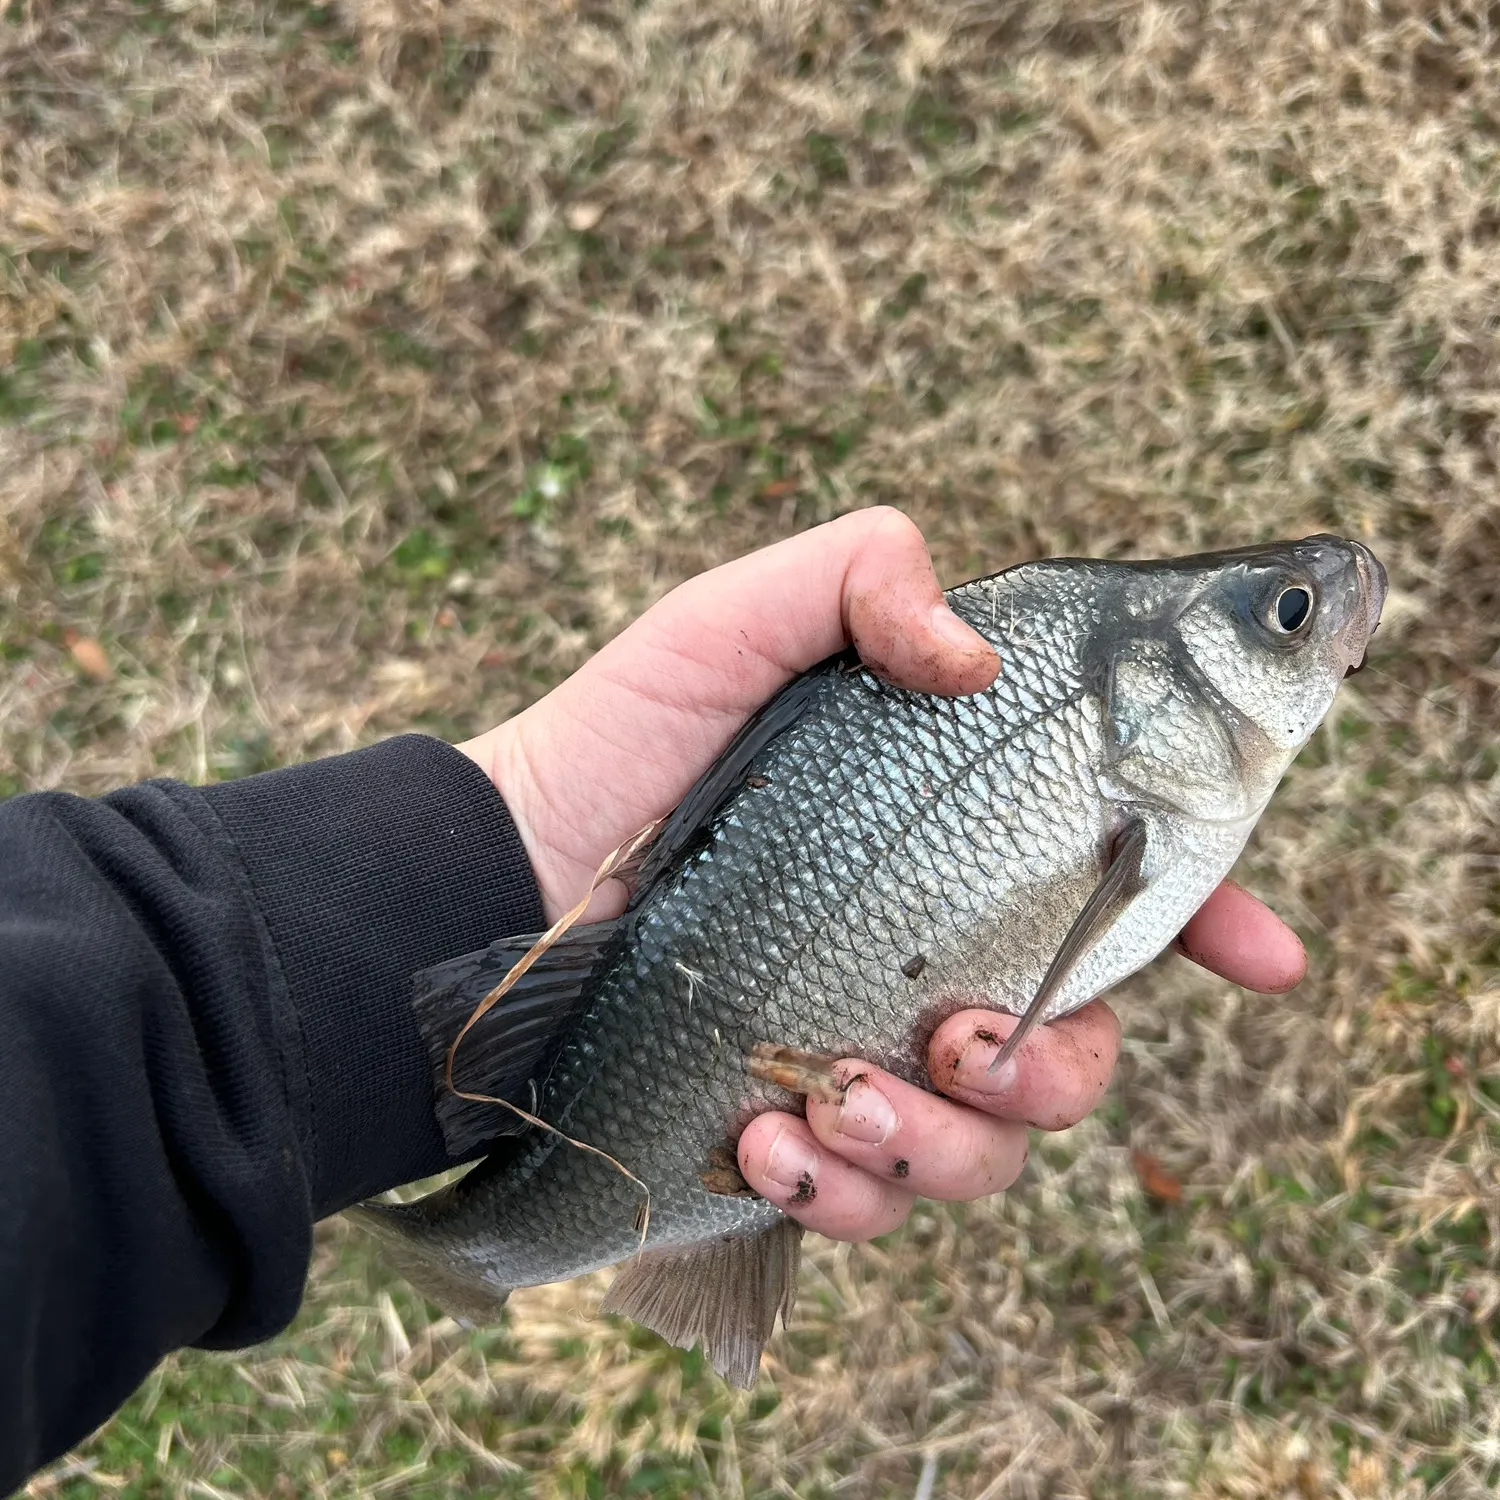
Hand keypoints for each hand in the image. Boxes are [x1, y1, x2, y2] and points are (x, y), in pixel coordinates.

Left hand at [457, 508, 1306, 1240]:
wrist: (493, 882)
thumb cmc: (615, 746)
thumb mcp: (728, 624)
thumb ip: (855, 580)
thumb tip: (977, 659)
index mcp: (943, 852)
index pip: (1113, 893)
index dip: (1206, 921)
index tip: (1264, 956)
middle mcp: (919, 961)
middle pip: (1078, 1049)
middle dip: (1059, 1070)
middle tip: (962, 1038)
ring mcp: (860, 1057)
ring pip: (989, 1151)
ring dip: (937, 1144)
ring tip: (827, 1098)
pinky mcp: (791, 1138)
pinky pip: (873, 1208)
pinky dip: (837, 1190)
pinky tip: (763, 1134)